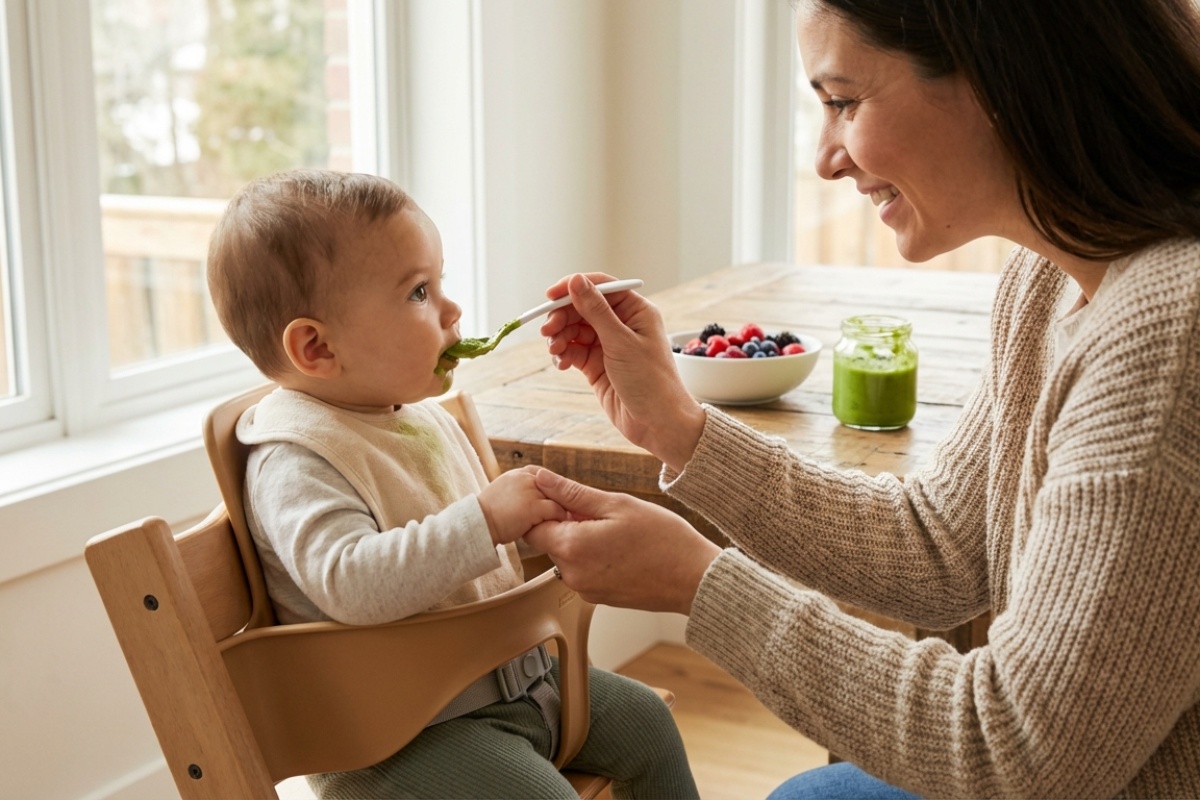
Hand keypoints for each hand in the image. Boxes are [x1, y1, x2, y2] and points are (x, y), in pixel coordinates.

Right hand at [478, 466, 568, 545]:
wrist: (478, 525)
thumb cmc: (489, 515)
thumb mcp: (503, 493)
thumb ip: (519, 490)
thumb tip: (534, 497)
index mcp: (519, 474)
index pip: (544, 476)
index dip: (550, 490)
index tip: (551, 502)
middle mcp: (526, 478)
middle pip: (554, 487)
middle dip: (559, 500)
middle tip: (561, 514)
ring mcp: (531, 491)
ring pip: (558, 499)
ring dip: (559, 511)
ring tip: (558, 522)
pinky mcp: (534, 506)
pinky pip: (556, 511)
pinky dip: (558, 519)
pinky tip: (554, 527)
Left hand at [524, 469, 721, 614]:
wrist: (693, 578)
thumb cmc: (663, 539)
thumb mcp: (617, 504)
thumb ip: (573, 493)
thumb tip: (542, 479)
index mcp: (572, 547)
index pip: (533, 527)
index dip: (546, 508)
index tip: (568, 499)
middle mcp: (572, 574)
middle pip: (550, 542)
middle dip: (567, 523)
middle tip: (601, 512)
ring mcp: (585, 589)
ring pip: (567, 556)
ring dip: (581, 540)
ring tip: (615, 530)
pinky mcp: (598, 598)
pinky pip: (583, 571)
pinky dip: (594, 557)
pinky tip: (621, 548)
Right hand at [540, 273, 706, 471]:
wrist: (657, 424)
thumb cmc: (651, 381)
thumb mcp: (621, 342)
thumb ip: (596, 311)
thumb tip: (576, 281)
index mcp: (636, 311)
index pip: (602, 288)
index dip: (575, 288)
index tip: (550, 296)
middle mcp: (623, 325)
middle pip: (583, 309)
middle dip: (563, 317)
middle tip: (547, 331)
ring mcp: (609, 345)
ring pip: (575, 330)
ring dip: (561, 337)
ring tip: (555, 350)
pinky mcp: (598, 365)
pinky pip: (574, 351)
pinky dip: (564, 354)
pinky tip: (560, 363)